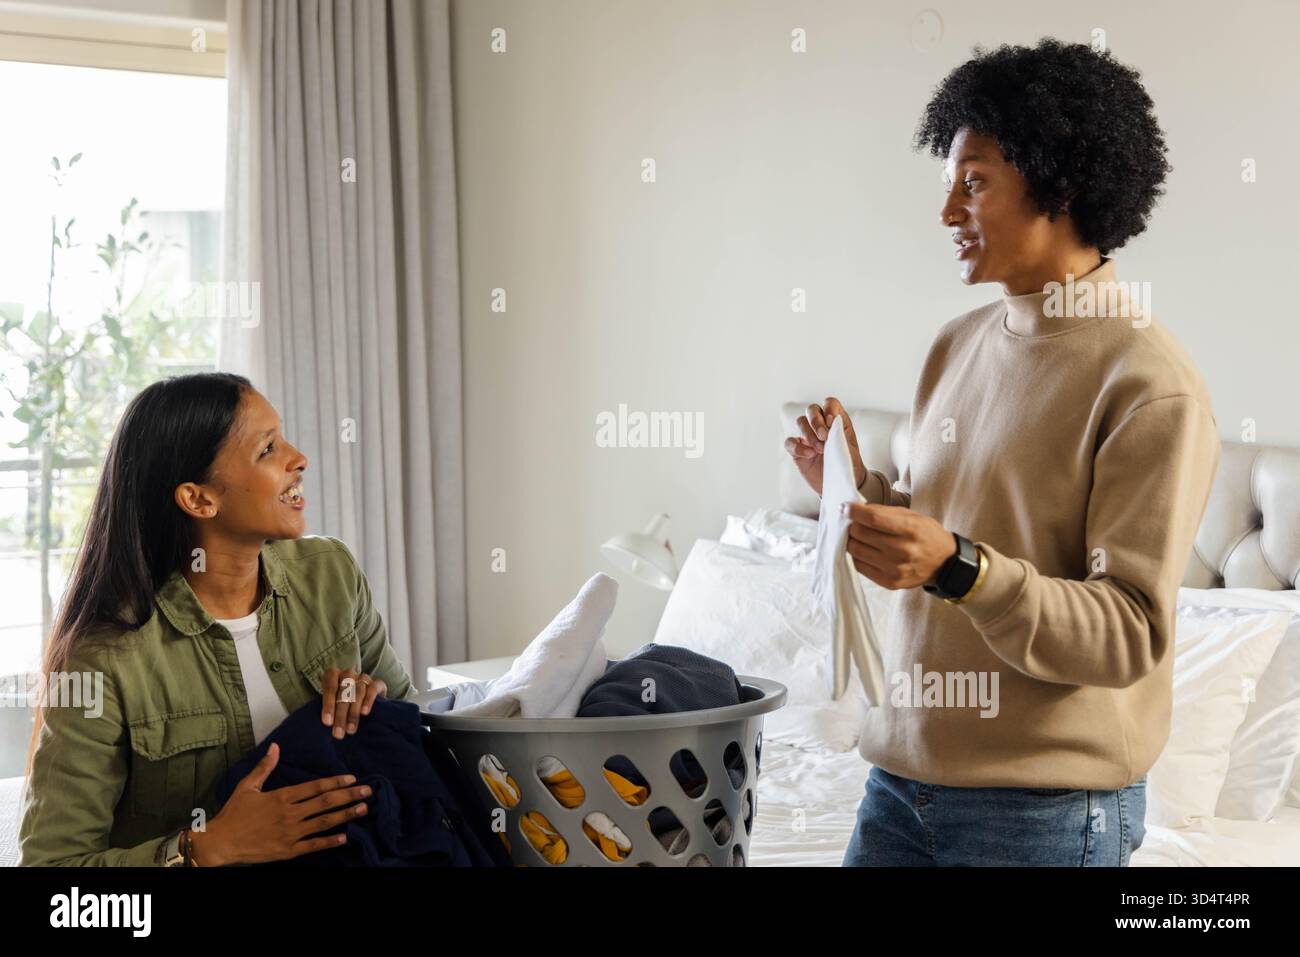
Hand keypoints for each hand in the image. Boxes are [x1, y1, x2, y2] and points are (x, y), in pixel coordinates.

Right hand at [190, 743, 370, 864]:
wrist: (220, 842)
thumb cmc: (234, 813)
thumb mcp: (248, 786)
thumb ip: (265, 767)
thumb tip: (276, 746)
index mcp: (282, 797)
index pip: (315, 787)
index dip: (336, 782)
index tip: (352, 778)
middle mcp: (290, 814)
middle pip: (325, 802)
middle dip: (349, 796)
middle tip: (368, 791)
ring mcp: (290, 833)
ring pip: (324, 822)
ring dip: (346, 815)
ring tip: (363, 809)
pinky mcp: (288, 851)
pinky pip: (314, 845)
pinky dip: (330, 841)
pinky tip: (345, 837)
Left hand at [321, 668, 386, 738]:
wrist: (363, 702)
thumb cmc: (341, 704)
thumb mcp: (332, 704)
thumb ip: (329, 711)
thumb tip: (326, 726)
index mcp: (332, 675)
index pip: (330, 688)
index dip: (328, 705)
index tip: (327, 723)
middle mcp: (348, 674)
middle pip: (344, 691)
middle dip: (340, 714)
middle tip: (338, 732)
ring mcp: (363, 677)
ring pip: (358, 692)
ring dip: (353, 712)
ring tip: (350, 729)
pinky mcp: (378, 683)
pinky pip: (373, 690)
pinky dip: (368, 701)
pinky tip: (364, 713)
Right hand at [784, 397, 867, 495]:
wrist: (841, 482)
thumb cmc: (848, 463)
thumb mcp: (850, 447)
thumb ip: (841, 432)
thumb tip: (832, 420)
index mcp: (835, 420)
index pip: (829, 403)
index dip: (829, 408)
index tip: (832, 422)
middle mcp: (819, 425)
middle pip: (812, 409)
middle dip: (816, 421)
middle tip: (825, 437)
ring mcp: (806, 436)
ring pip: (800, 422)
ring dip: (809, 434)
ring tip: (820, 450)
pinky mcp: (797, 450)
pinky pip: (789, 441)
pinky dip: (798, 447)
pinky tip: (809, 455)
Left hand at [845, 502, 956, 589]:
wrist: (944, 563)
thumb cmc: (926, 535)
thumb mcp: (912, 516)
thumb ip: (884, 512)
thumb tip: (855, 509)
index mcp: (910, 529)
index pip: (873, 519)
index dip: (854, 512)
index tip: (844, 508)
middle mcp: (902, 550)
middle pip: (861, 534)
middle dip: (852, 525)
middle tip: (854, 523)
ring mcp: (895, 569)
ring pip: (856, 550)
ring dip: (852, 540)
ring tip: (857, 536)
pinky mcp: (889, 582)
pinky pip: (860, 566)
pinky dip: (857, 556)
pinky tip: (863, 550)